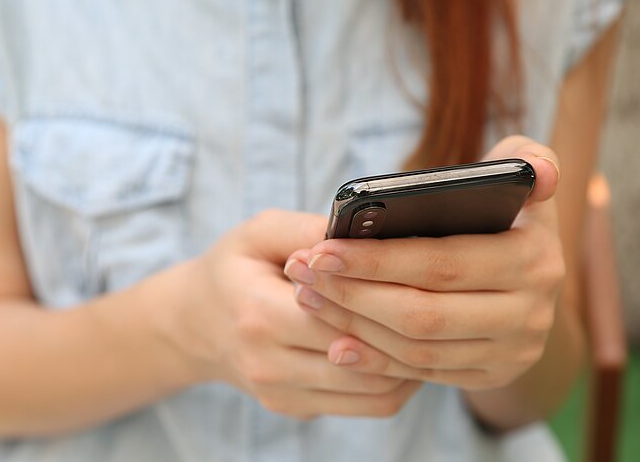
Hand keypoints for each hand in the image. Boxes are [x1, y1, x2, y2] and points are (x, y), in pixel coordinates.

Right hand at [165, 210, 421, 418]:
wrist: (195, 323)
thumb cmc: (235, 268)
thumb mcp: (260, 232)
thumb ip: (309, 230)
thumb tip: (366, 232)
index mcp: (258, 314)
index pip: (341, 315)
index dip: (385, 297)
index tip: (423, 274)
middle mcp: (269, 365)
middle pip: (365, 358)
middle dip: (408, 331)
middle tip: (444, 302)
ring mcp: (283, 395)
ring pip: (374, 392)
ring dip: (411, 363)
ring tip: (433, 328)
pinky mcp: (297, 409)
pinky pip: (366, 406)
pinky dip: (396, 380)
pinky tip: (409, 349)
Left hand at [284, 136, 564, 390]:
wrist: (530, 277)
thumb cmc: (506, 212)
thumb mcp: (521, 176)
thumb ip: (526, 156)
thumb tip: (539, 173)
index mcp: (535, 258)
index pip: (442, 264)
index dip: (377, 260)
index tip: (322, 249)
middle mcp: (531, 313)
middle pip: (423, 313)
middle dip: (354, 294)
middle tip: (303, 273)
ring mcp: (513, 352)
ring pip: (418, 348)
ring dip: (355, 326)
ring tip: (310, 298)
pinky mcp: (491, 376)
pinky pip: (424, 374)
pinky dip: (377, 360)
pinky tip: (337, 342)